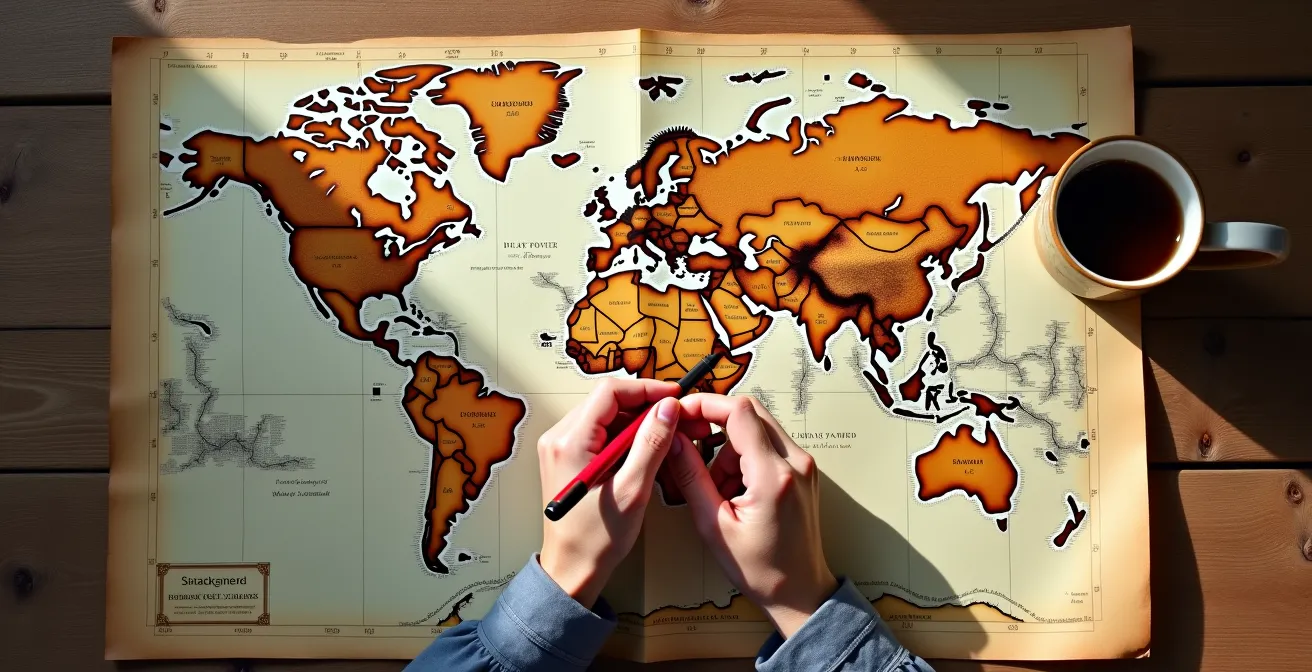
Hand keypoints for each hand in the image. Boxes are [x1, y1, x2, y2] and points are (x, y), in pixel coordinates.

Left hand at [538, 378, 681, 608]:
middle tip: (677, 418)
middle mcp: (559, 437)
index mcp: (569, 442)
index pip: (610, 392)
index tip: (674, 397)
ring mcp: (560, 446)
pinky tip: (646, 450)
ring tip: (667, 435)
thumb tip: (667, 408)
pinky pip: (600, 432)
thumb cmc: (597, 538)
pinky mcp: (567, 456)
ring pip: (606, 416)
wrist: (572, 568)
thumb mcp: (632, 490)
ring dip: (637, 421)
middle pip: (607, 401)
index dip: (646, 389)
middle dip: (645, 405)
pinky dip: (625, 436)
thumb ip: (651, 445)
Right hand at [668, 394, 837, 637]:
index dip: (705, 404)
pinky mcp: (803, 470)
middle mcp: (796, 463)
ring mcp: (804, 465)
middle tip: (690, 444)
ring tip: (720, 490)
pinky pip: (768, 444)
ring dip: (730, 448)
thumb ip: (691, 476)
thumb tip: (672, 439)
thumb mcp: (713, 524)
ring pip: (757, 428)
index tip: (681, 413)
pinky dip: (745, 457)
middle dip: (715, 424)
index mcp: (774, 476)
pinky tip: (736, 489)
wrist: (800, 592)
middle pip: (750, 412)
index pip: (739, 412)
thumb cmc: (760, 569)